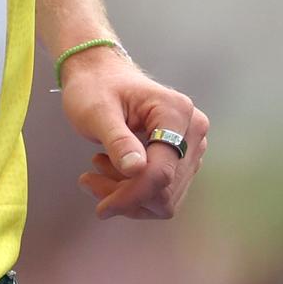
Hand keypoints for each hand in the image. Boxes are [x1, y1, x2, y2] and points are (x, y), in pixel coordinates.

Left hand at [60, 46, 208, 218]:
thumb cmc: (95, 87)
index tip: (102, 208)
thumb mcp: (97, 111)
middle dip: (126, 195)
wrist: (100, 75)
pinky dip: (135, 191)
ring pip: (165, 196)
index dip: (132, 195)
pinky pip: (163, 191)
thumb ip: (117, 139)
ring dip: (129, 195)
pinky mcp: (182, 159)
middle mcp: (193, 131)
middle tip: (89, 180)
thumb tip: (136, 169)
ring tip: (97, 172)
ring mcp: (191, 147)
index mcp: (176, 113)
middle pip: (165, 189)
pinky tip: (111, 174)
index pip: (161, 172)